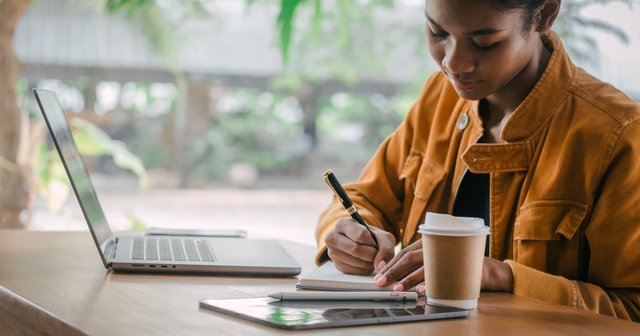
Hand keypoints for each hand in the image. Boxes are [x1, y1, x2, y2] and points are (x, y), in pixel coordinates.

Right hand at [324, 218, 394, 274]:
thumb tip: (380, 266)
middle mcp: (332, 237)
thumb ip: (385, 247)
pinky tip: (365, 262)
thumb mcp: (381, 236)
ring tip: (371, 257)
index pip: (360, 235)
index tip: (374, 242)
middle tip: (376, 253)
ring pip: (357, 262)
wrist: (361, 243)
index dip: (372, 242)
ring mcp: (332, 252)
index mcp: (342, 224)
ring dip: (370, 263)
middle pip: (356, 249)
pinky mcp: (337, 266)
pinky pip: (355, 271)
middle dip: (372, 254)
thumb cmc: (371, 237)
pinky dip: (365, 269)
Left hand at [375, 241, 512, 292]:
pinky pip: (441, 276)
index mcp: (429, 242)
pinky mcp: (458, 269)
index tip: (379, 274)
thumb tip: (395, 274)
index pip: (405, 252)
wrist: (487, 269)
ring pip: (423, 267)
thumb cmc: (457, 263)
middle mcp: (436, 247)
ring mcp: (447, 257)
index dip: (391, 263)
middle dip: (393, 271)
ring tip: (397, 288)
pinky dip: (430, 284)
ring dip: (408, 279)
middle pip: (410, 258)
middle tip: (381, 282)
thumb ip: (419, 262)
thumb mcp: (437, 258)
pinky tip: (420, 291)